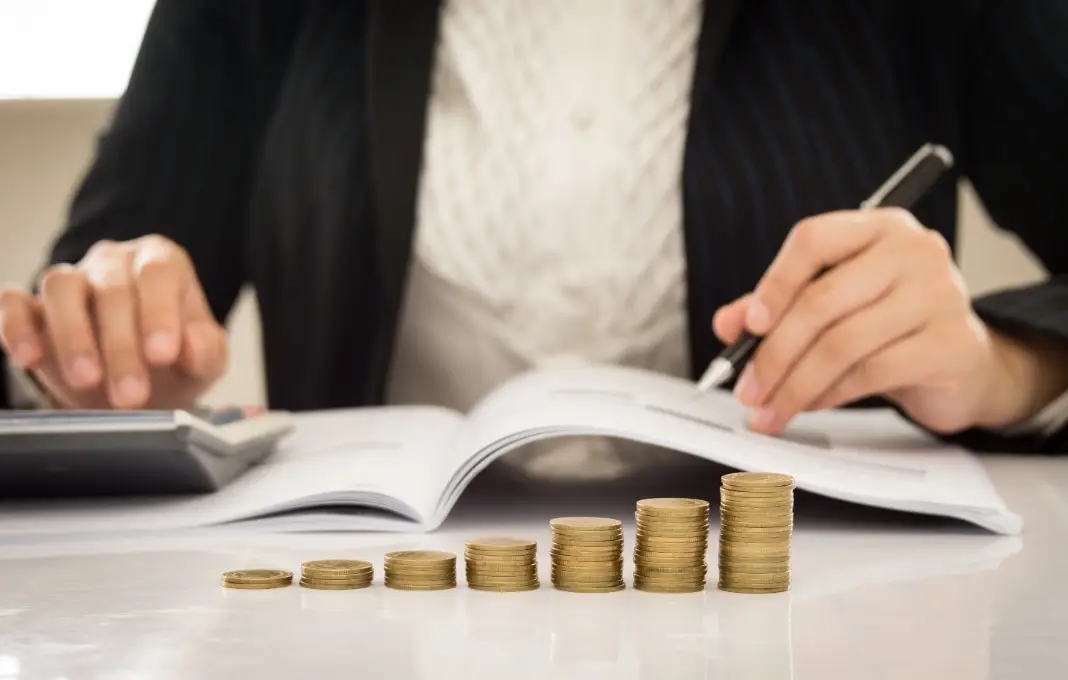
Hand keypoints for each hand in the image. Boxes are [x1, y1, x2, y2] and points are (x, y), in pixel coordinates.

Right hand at [0, 235, 227, 409]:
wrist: (138, 388)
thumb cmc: (175, 364)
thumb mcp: (205, 362)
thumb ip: (207, 351)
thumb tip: (192, 344)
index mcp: (161, 262)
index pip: (158, 273)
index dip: (159, 312)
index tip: (163, 355)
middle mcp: (114, 263)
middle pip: (112, 289)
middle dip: (121, 346)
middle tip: (130, 395)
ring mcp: (71, 280)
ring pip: (61, 286)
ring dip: (72, 336)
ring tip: (86, 380)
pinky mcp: (31, 306)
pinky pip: (13, 302)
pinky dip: (16, 326)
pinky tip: (30, 358)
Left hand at [712, 208, 1067, 434]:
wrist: (964, 362)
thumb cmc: (889, 324)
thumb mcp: (831, 305)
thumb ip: (776, 308)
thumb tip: (729, 323)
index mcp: (878, 227)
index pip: (813, 240)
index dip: (773, 284)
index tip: (747, 326)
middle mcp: (913, 250)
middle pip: (821, 300)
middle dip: (773, 354)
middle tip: (747, 390)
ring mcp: (938, 294)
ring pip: (842, 344)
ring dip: (795, 385)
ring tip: (770, 409)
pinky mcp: (950, 344)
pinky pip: (870, 373)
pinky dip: (830, 395)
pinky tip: (811, 405)